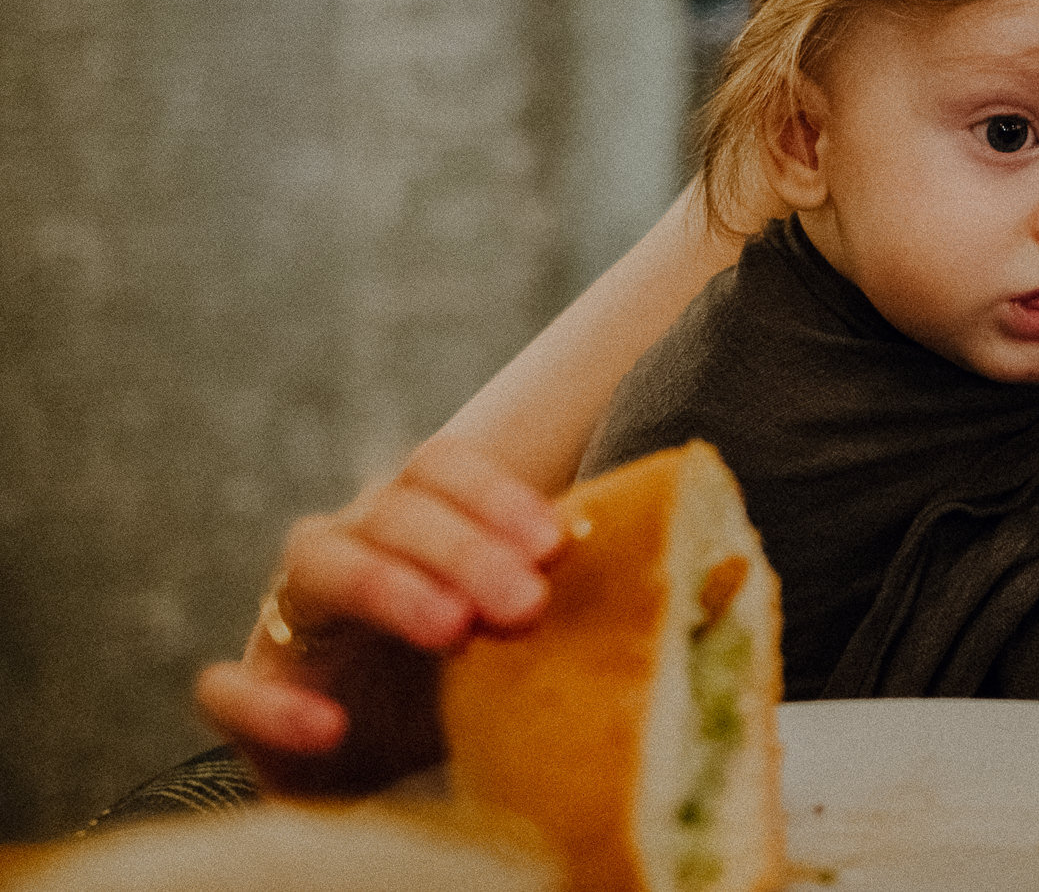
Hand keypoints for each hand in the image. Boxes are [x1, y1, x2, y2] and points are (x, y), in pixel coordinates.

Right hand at [193, 438, 566, 794]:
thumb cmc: (459, 664)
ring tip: (453, 631)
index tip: (556, 546)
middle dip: (464, 550)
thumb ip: (547, 580)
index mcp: (411, 513)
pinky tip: (327, 726)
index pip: (443, 466)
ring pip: (319, 565)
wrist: (378, 750)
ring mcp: (288, 611)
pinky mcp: (249, 689)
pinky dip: (270, 704)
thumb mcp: (509, 621)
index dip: (496, 495)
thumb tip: (630, 548)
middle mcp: (345, 541)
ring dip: (387, 588)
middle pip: (396, 510)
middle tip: (526, 606)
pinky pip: (229, 686)